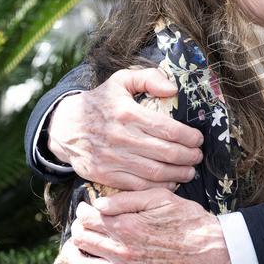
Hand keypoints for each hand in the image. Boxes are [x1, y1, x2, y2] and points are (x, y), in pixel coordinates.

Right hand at [48, 69, 203, 189]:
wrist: (64, 127)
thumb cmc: (100, 102)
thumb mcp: (121, 81)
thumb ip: (148, 78)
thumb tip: (172, 89)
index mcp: (127, 114)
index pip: (168, 129)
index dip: (189, 137)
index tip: (198, 139)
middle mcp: (121, 138)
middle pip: (166, 153)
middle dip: (189, 157)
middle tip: (198, 157)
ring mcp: (112, 159)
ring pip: (155, 173)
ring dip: (178, 174)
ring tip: (189, 171)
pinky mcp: (105, 175)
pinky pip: (138, 186)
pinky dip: (158, 186)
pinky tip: (169, 181)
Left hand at [64, 189, 232, 263]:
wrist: (211, 251)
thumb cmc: (189, 221)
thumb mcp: (160, 198)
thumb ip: (126, 199)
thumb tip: (98, 204)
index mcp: (127, 226)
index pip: (88, 218)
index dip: (83, 211)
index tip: (87, 208)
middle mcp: (121, 250)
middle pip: (82, 240)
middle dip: (77, 229)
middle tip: (81, 225)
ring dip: (72, 255)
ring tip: (73, 247)